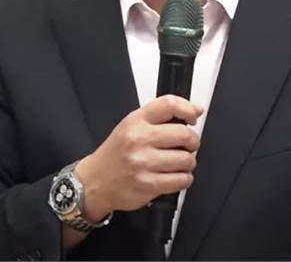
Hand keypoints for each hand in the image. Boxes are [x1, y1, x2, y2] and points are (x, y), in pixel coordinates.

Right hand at [74, 95, 203, 220]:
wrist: (95, 181)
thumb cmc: (116, 154)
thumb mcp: (131, 126)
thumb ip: (162, 116)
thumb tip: (196, 110)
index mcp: (135, 122)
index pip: (168, 105)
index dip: (187, 109)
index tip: (192, 117)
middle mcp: (138, 140)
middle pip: (184, 134)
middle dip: (192, 142)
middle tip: (186, 146)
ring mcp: (143, 163)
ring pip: (186, 160)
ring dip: (188, 163)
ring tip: (176, 163)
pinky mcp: (148, 185)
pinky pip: (182, 180)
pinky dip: (184, 179)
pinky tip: (173, 176)